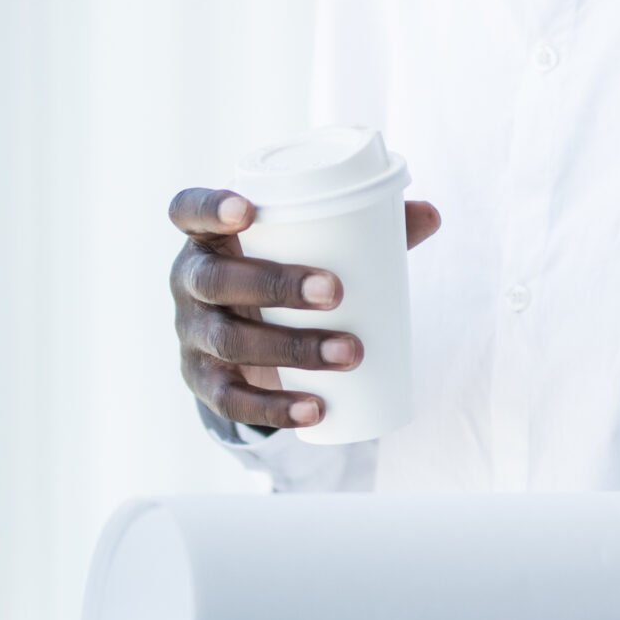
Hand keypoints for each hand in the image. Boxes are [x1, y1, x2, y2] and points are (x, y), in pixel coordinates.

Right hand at [170, 186, 440, 431]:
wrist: (242, 335)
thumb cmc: (279, 270)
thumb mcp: (306, 246)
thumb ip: (362, 226)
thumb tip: (431, 214)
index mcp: (207, 237)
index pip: (188, 210)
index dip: (210, 208)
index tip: (248, 210)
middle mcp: (189, 281)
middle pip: (216, 280)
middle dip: (275, 285)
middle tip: (336, 292)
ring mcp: (191, 334)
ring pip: (230, 342)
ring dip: (292, 349)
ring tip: (351, 352)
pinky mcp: (203, 381)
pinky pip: (231, 400)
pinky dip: (275, 408)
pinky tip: (314, 410)